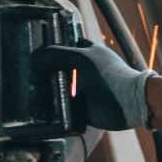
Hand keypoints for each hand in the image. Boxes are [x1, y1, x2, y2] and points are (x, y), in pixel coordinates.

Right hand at [34, 40, 152, 131]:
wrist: (128, 103)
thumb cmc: (109, 75)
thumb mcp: (80, 58)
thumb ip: (55, 55)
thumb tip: (33, 60)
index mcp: (83, 53)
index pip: (58, 50)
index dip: (45, 56)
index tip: (36, 64)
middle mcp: (80, 71)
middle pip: (52, 72)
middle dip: (40, 78)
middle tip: (36, 83)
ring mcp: (80, 90)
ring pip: (53, 91)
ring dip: (41, 95)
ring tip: (36, 99)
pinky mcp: (79, 109)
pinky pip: (59, 109)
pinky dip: (48, 110)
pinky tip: (40, 110)